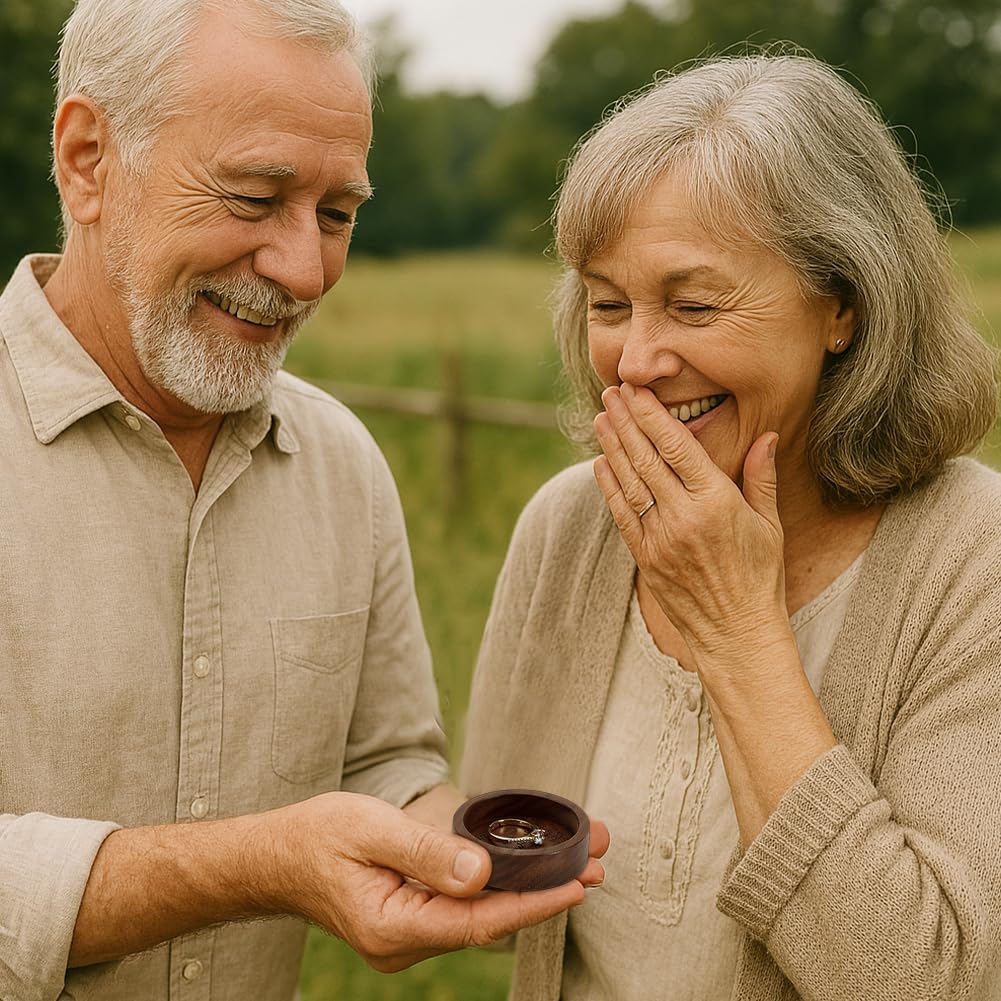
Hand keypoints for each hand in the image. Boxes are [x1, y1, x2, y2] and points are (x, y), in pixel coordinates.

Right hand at [271, 791, 607, 971]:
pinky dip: (501, 888)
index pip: (479, 921)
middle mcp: (406, 943)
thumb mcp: (368, 830)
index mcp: (394, 927)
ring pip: (481, 916)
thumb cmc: (316, 838)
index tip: (578, 885)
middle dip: (546, 893)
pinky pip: (465, 909)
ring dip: (530, 889)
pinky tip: (529, 869)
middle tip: (597, 864)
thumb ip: (425, 851)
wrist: (275, 858)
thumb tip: (484, 872)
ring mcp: (409, 937)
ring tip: (579, 861)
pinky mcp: (411, 920)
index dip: (534, 904)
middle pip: (490, 921)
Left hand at [592, 383, 786, 660]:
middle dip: (626, 421)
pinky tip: (601, 463)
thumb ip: (761, 477)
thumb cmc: (760, 578)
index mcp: (717, 503)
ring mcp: (660, 538)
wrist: (737, 634)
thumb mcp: (769, 525)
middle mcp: (684, 517)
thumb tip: (767, 435)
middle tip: (611, 392)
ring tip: (601, 417)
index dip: (652, 415)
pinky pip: (622, 514)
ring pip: (629, 482)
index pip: (677, 447)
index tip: (637, 391)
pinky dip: (609, 486)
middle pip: (646, 458)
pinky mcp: (645, 558)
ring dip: (612, 446)